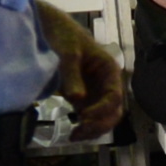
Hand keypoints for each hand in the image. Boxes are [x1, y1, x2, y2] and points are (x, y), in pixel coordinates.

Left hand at [41, 6, 130, 136]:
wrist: (51, 29)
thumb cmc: (64, 35)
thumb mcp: (68, 51)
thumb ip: (72, 74)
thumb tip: (78, 100)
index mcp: (109, 70)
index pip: (114, 96)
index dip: (102, 110)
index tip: (83, 116)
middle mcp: (106, 84)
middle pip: (113, 111)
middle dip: (99, 124)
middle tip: (80, 131)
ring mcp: (95, 93)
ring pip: (103, 118)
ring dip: (93, 130)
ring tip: (74, 136)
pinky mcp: (83, 99)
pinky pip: (90, 118)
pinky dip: (84, 128)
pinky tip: (72, 133)